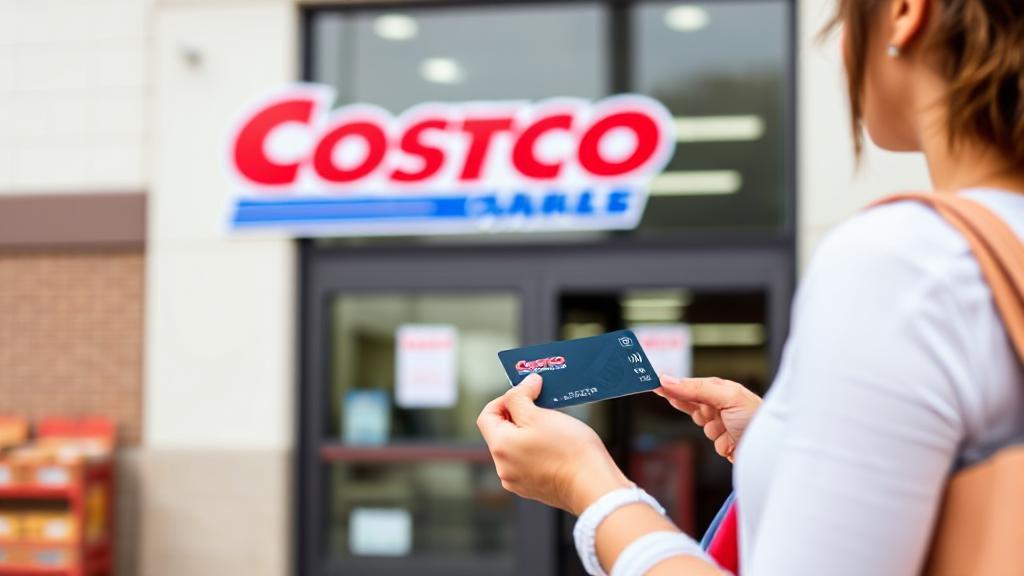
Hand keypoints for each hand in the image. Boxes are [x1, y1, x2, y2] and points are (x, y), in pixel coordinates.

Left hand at [477, 374, 631, 514]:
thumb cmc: (569, 451)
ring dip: (529, 433)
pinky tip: (557, 446)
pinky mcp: (534, 488)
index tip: (524, 393)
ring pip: (516, 447)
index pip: (486, 416)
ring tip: (553, 427)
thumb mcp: (540, 414)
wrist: (593, 485)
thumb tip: (522, 385)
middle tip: (541, 407)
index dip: (503, 400)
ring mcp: (518, 481)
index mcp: (500, 448)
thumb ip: (522, 397)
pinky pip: (529, 462)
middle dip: (519, 416)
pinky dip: (538, 450)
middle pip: (501, 432)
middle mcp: (504, 468)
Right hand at [655, 375, 761, 461]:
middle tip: (677, 401)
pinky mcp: (726, 440)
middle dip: (692, 408)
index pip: (690, 385)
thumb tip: (668, 379)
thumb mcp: (726, 396)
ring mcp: (723, 423)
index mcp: (721, 389)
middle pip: (692, 404)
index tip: (652, 382)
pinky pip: (713, 442)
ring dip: (713, 429)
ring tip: (728, 429)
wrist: (772, 449)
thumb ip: (696, 388)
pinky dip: (721, 444)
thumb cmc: (757, 417)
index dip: (671, 384)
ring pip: (702, 426)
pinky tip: (733, 442)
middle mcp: (721, 404)